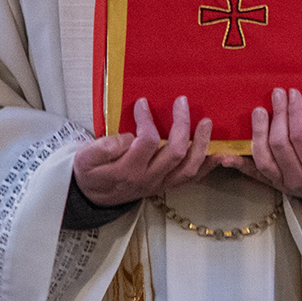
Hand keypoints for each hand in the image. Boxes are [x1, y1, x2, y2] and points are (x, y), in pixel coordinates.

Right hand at [72, 97, 220, 207]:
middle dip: (182, 125)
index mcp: (128, 170)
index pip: (146, 142)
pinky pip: (193, 178)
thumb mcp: (85, 160)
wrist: (95, 198)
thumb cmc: (91, 174)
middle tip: (181, 102)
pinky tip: (217, 151)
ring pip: (190, 168)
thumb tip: (128, 136)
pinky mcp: (168, 185)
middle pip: (175, 152)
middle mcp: (149, 178)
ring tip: (206, 122)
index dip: (146, 120)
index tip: (142, 103)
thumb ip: (103, 148)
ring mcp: (161, 184)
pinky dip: (207, 165)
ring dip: (201, 144)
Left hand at [220, 88, 301, 210]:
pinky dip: (240, 165)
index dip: (294, 113)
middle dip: (277, 116)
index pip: (300, 137)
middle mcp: (297, 178)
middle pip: (279, 144)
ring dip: (258, 133)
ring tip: (259, 111)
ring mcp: (284, 183)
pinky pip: (255, 175)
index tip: (293, 94)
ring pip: (263, 158)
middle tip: (276, 94)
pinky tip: (226, 154)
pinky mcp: (275, 184)